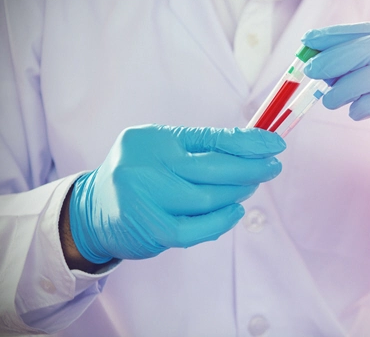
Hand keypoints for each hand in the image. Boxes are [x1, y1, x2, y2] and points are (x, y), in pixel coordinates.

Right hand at [69, 125, 284, 263]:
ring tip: (251, 186)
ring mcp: (146, 200)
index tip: (275, 144)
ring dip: (238, 193)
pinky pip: (197, 229)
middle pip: (213, 168)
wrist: (95, 210)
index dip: (248, 142)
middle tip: (272, 167)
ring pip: (208, 199)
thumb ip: (200, 147)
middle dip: (251, 168)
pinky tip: (235, 211)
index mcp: (153, 139)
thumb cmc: (140, 174)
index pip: (210, 137)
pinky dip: (222, 221)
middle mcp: (145, 166)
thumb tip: (252, 149)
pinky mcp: (151, 231)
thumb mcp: (162, 149)